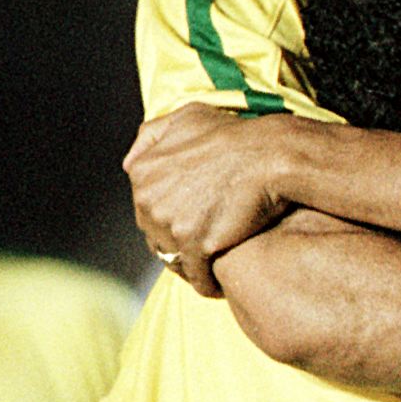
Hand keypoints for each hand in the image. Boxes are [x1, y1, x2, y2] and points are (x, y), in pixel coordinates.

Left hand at [125, 104, 291, 296]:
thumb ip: (151, 135)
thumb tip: (130, 162)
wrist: (271, 155)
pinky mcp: (197, 247)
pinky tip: (220, 284)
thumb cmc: (234, 135)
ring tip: (212, 263)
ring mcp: (171, 225)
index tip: (191, 219)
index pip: (146, 207)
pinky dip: (209, 283)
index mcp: (142, 171)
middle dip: (178, 240)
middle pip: (157, 235)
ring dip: (191, 264)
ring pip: (174, 258)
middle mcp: (149, 199)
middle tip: (206, 241)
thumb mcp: (187, 117)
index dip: (170, 215)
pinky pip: (198, 277)